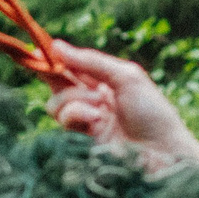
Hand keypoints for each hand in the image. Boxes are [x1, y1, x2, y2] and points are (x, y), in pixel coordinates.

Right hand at [45, 40, 198, 174]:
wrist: (162, 152)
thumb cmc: (152, 111)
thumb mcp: (125, 77)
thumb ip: (90, 62)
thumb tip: (56, 46)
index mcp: (105, 81)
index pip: (73, 67)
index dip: (54, 59)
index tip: (36, 51)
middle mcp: (92, 100)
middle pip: (58, 84)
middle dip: (53, 74)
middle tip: (45, 64)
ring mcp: (86, 121)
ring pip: (56, 103)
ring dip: (73, 99)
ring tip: (98, 106)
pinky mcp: (81, 140)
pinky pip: (64, 120)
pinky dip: (77, 114)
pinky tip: (96, 119)